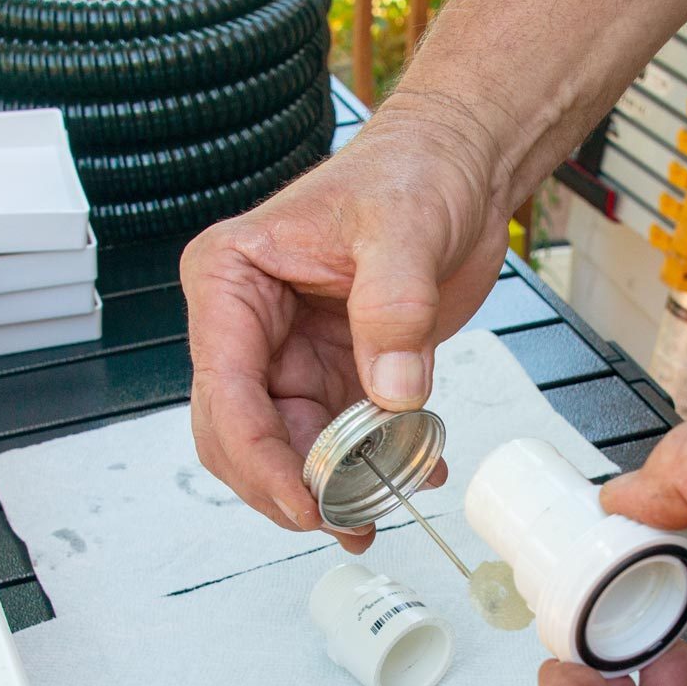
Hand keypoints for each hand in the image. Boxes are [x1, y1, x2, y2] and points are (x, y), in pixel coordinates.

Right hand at [182, 101, 510, 549]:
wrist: (461, 164)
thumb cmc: (413, 170)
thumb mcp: (404, 230)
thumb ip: (395, 310)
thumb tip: (393, 392)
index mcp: (231, 279)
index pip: (226, 388)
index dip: (259, 458)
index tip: (302, 502)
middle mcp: (248, 324)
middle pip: (241, 433)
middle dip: (286, 485)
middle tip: (342, 521)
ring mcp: (291, 354)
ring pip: (289, 447)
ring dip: (329, 486)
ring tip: (376, 512)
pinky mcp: (338, 371)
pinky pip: (342, 438)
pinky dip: (371, 465)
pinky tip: (413, 471)